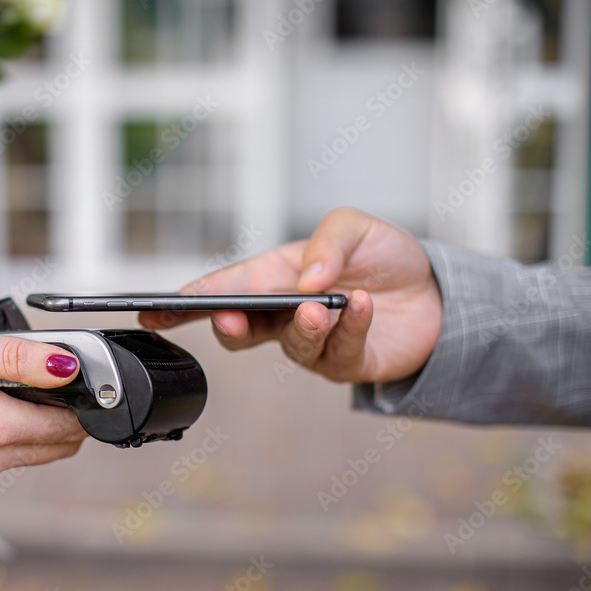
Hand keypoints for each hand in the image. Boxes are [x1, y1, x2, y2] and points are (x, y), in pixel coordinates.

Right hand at [0, 321, 86, 479]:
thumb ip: (17, 357)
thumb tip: (67, 366)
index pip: (72, 426)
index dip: (80, 394)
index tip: (66, 366)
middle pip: (61, 443)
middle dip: (65, 408)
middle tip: (36, 368)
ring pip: (36, 449)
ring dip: (39, 417)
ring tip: (6, 377)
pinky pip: (7, 451)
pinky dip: (13, 425)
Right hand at [140, 208, 442, 382]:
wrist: (437, 292)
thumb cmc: (384, 257)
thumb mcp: (354, 227)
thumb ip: (327, 244)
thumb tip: (306, 281)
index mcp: (274, 276)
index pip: (222, 289)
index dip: (184, 303)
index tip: (152, 313)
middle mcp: (284, 314)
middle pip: (238, 330)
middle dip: (227, 326)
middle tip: (229, 319)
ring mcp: (312, 343)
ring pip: (291, 346)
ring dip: (303, 327)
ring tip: (318, 308)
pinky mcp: (345, 364)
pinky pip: (339, 353)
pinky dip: (350, 328)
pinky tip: (363, 307)